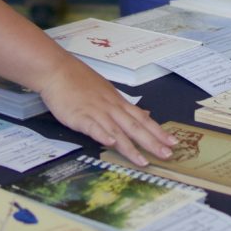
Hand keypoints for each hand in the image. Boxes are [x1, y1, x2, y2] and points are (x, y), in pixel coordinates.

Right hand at [38, 57, 177, 166]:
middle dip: (152, 142)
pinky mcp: (79, 116)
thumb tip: (143, 113)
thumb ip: (123, 106)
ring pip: (117, 131)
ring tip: (143, 161)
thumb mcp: (106, 91)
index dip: (158, 131)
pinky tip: (110, 144)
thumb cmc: (79, 81)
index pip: (142, 118)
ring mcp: (96, 111)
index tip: (172, 142)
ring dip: (130, 147)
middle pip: (134, 127)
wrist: (57, 70)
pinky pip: (93, 126)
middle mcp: (111, 108)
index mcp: (118, 102)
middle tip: (167, 155)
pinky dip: (102, 135)